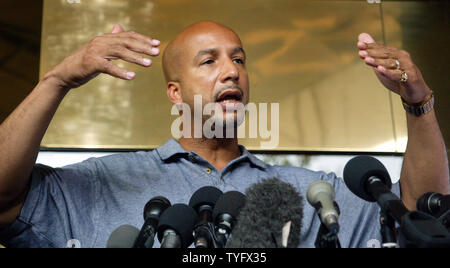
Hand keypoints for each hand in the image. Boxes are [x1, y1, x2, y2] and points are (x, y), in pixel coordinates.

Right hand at [46, 24, 160, 89]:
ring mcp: (95, 52)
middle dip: (143, 46)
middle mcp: (101, 42)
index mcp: (105, 38)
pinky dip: (121, 72)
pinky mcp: (91, 63)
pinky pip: (109, 67)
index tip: (157, 43)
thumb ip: (111, 40)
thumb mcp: (99, 49)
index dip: (143, 39)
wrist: (65, 73)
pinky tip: (132, 76)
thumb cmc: (85, 63)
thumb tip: (119, 27)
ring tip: (149, 64)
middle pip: (126, 41)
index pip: (127, 35)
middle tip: (157, 52)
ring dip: (136, 58)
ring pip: (119, 52)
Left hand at [357, 33, 430, 104]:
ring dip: (378, 62)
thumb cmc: (398, 76)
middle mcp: (402, 58)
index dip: (370, 46)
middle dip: (372, 53)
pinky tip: (380, 70)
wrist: (415, 91)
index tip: (359, 44)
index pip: (381, 48)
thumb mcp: (381, 64)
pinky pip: (398, 75)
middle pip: (386, 54)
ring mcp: (407, 67)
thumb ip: (372, 52)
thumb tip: (361, 35)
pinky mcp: (411, 78)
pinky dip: (389, 72)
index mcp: (395, 54)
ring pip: (391, 63)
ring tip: (366, 60)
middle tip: (360, 53)